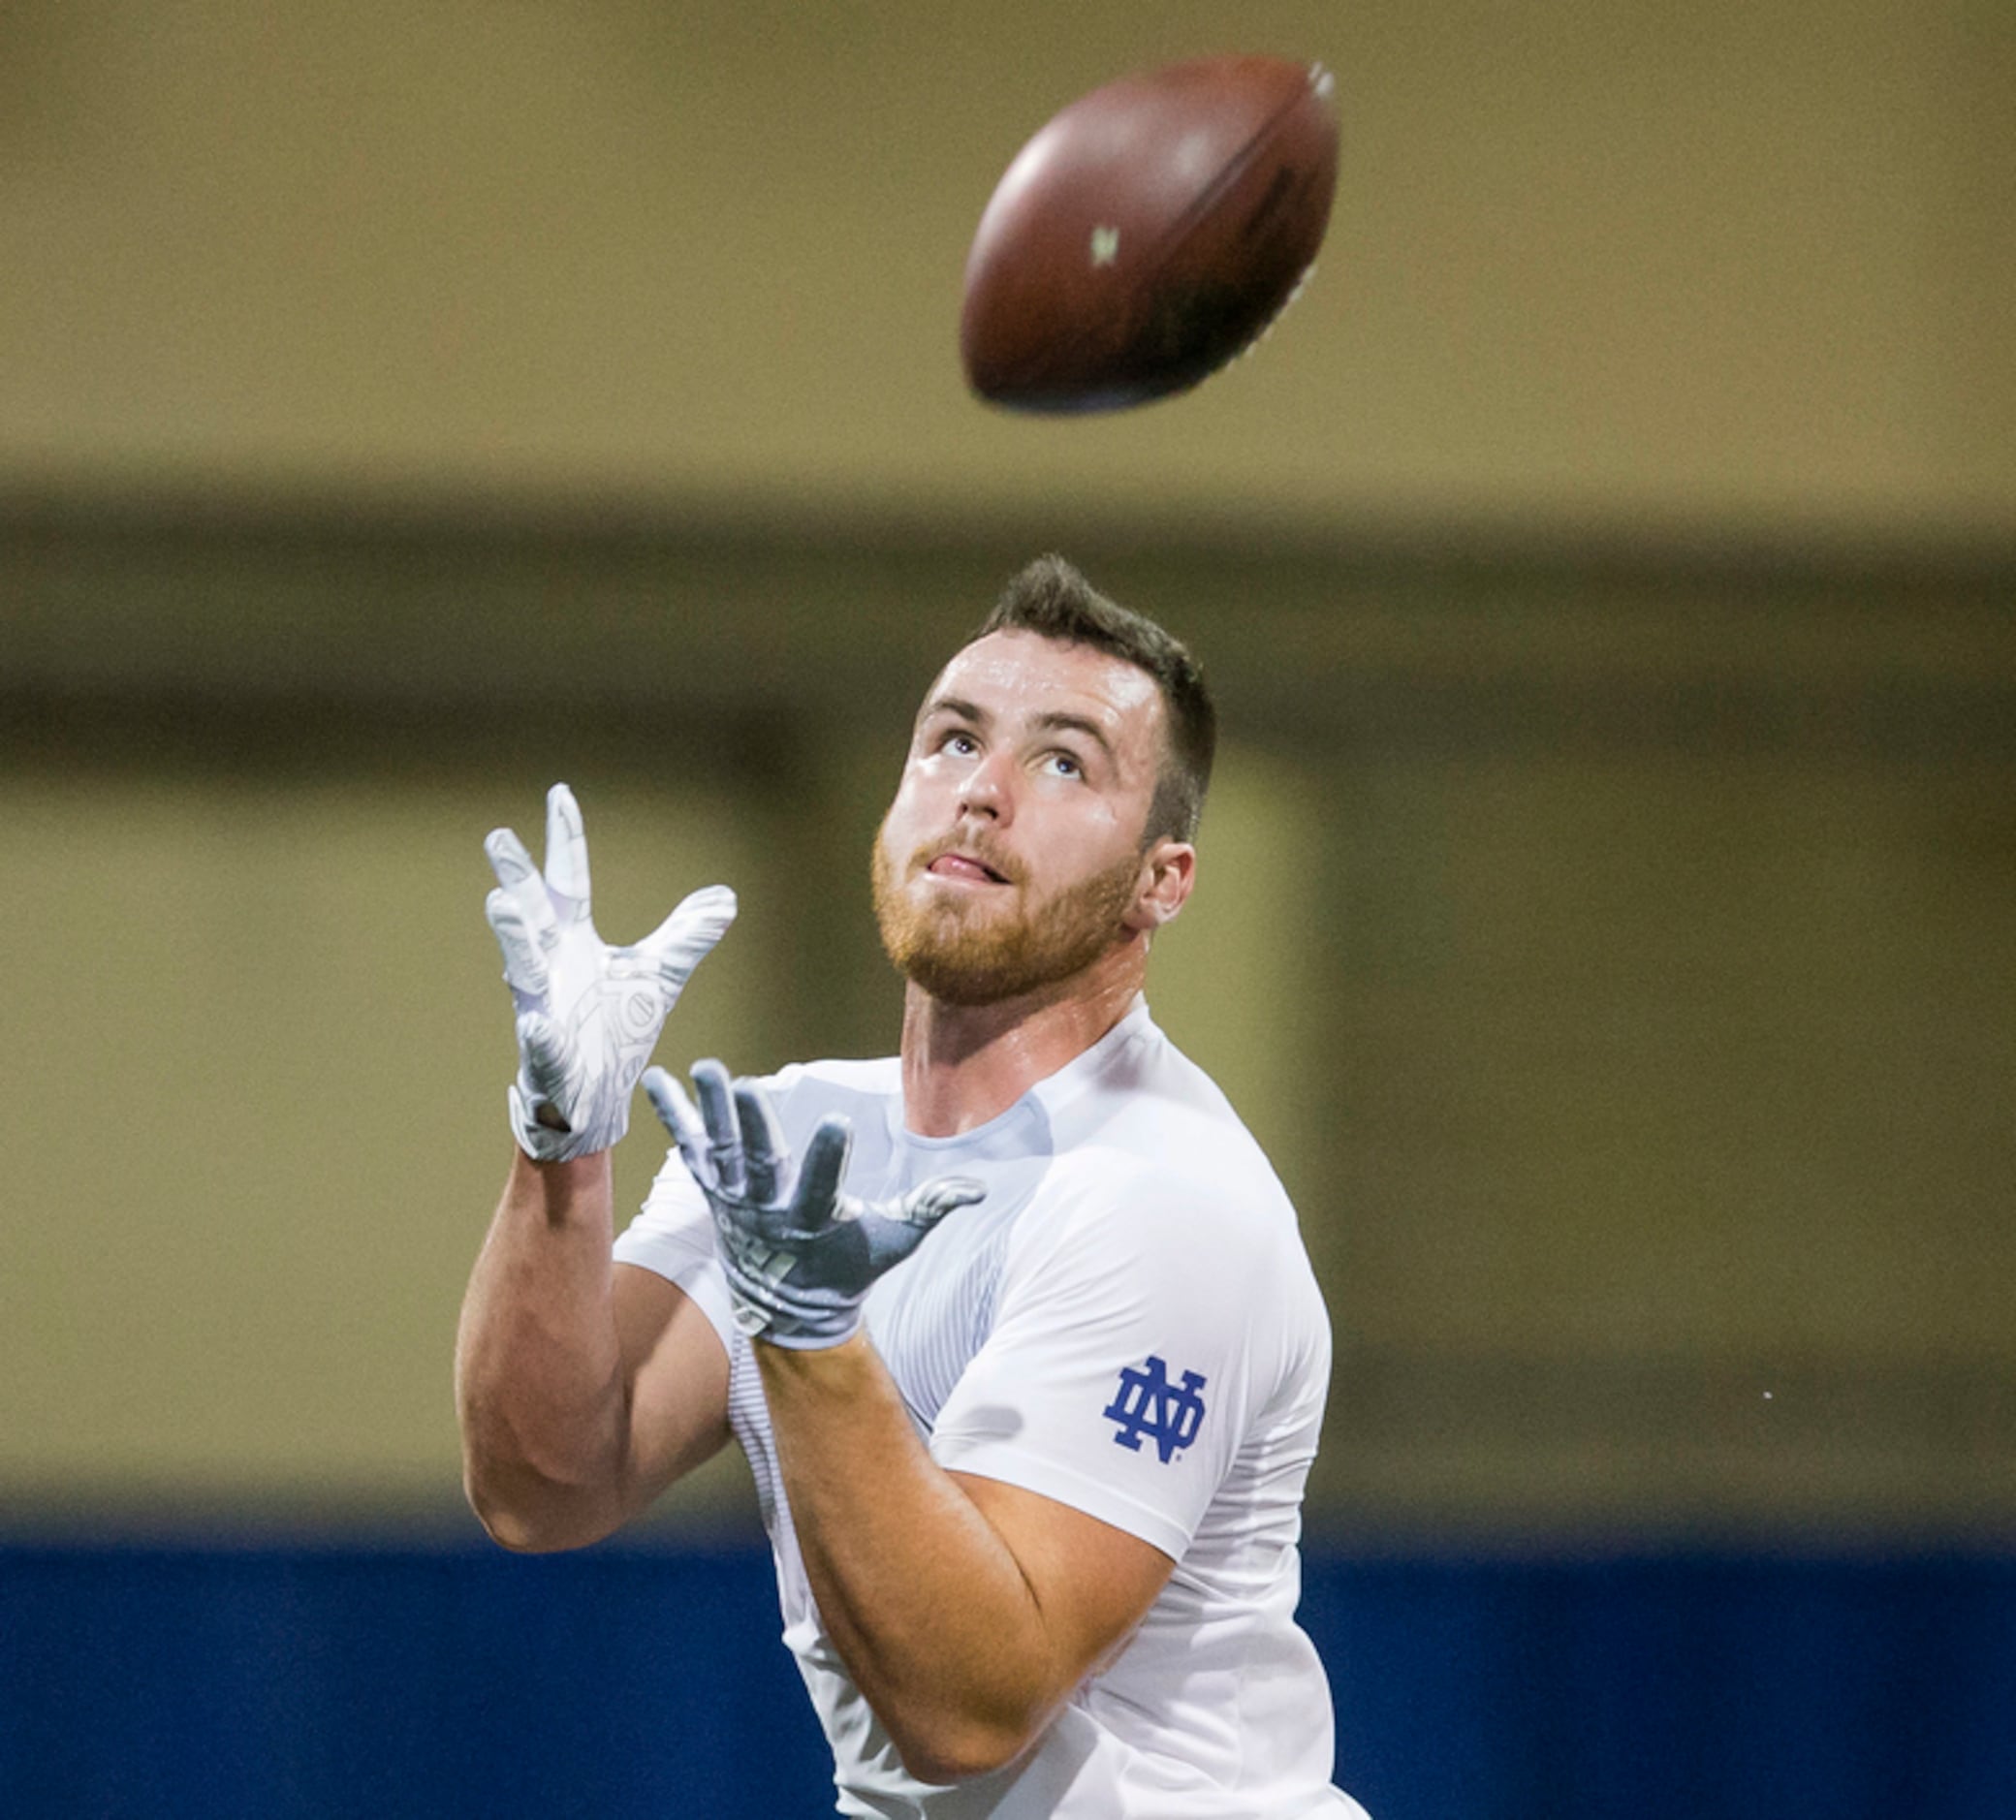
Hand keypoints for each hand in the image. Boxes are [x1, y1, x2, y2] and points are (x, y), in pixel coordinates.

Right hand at [484, 783, 735, 1161]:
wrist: (596, 1098)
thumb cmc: (615, 1031)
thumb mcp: (659, 976)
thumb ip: (685, 938)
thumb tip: (725, 898)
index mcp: (573, 941)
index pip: (569, 880)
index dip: (566, 838)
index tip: (558, 793)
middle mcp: (550, 966)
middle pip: (532, 913)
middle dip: (517, 876)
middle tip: (499, 837)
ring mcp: (542, 1008)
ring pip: (524, 968)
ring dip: (513, 937)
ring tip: (502, 904)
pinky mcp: (546, 1056)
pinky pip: (541, 1044)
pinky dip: (540, 1036)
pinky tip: (539, 1026)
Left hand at [643, 1060, 983, 1349]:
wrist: (792, 1307)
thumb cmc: (851, 1265)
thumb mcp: (894, 1242)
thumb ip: (929, 1209)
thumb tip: (977, 1189)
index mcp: (815, 1222)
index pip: (824, 1187)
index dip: (830, 1157)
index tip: (838, 1121)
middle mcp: (769, 1212)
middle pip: (759, 1165)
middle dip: (751, 1127)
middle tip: (740, 1086)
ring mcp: (737, 1203)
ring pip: (722, 1152)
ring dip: (709, 1111)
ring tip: (704, 1068)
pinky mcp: (717, 1193)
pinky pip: (693, 1152)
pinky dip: (674, 1118)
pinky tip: (656, 1081)